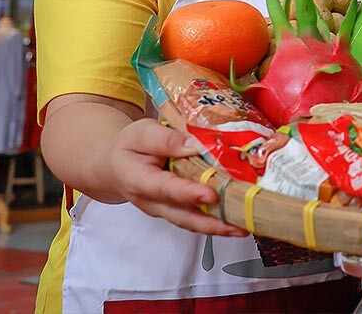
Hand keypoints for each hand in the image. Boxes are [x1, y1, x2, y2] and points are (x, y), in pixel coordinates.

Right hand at [103, 119, 245, 236]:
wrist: (116, 166)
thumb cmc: (130, 147)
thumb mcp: (142, 133)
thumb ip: (165, 139)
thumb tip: (194, 145)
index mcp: (139, 180)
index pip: (165, 189)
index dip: (188, 194)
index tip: (210, 195)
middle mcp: (152, 202)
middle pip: (182, 216)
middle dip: (211, 222)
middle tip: (238, 224)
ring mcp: (164, 210)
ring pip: (191, 222)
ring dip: (218, 228)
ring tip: (245, 227)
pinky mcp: (176, 211)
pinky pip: (196, 219)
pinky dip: (217, 222)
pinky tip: (238, 221)